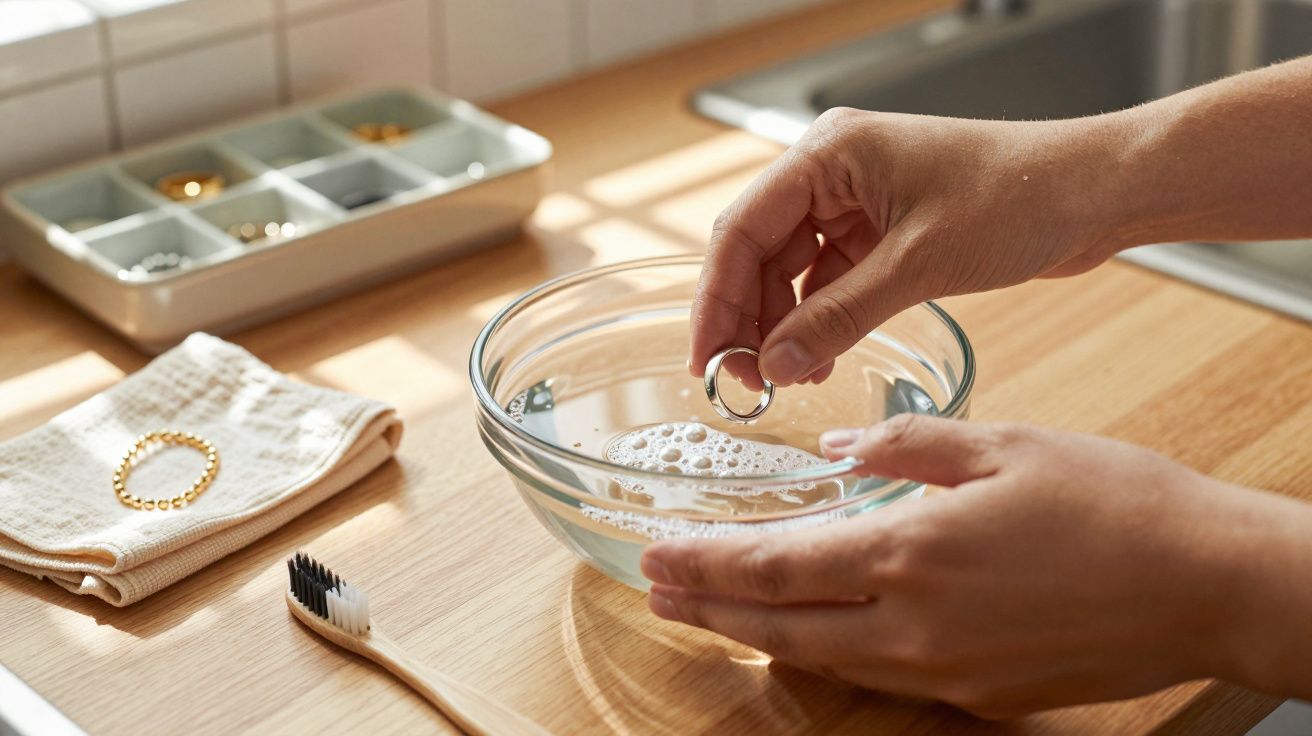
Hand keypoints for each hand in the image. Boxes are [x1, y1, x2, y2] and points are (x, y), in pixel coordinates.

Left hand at [639, 415, 1311, 716]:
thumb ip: (905, 443)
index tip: (655, 558)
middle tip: (657, 594)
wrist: (1206, 585)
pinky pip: (881, 679)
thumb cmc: (1114, 504)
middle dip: (711, 610)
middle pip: (782, 628)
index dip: (706, 565)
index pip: (776, 567)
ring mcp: (945, 671)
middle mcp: (914, 626)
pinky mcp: (979, 694)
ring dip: (762, 638)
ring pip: (825, 661)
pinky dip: (831, 655)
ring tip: (719, 616)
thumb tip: (838, 448)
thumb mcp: (1002, 442)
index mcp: (910, 551)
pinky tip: (819, 636)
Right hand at [691, 108, 1124, 387]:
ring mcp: (856, 199)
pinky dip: (820, 320)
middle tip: (743, 382)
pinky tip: (819, 361)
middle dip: (747, 319)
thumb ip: (838, 318)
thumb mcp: (917, 264)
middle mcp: (832, 171)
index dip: (716, 300)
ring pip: (791, 271)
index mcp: (827, 153)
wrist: (1093, 191)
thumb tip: (775, 366)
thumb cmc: (1018, 196)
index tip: (705, 360)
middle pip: (758, 252)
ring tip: (786, 380)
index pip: (741, 230)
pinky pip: (829, 279)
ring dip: (784, 326)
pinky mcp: (881, 228)